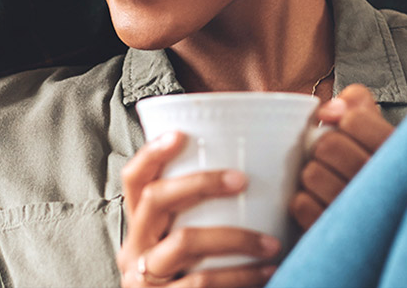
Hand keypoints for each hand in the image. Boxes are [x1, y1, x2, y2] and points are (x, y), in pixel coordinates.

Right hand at [118, 131, 279, 287]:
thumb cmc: (195, 280)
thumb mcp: (188, 246)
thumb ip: (207, 216)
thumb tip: (258, 171)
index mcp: (140, 228)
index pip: (134, 181)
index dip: (152, 153)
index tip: (182, 133)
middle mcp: (134, 251)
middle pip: (155, 201)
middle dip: (200, 182)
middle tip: (241, 179)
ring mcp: (145, 281)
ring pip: (183, 243)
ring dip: (234, 237)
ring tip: (272, 242)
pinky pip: (202, 283)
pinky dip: (240, 277)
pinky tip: (268, 272)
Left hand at [292, 83, 392, 229]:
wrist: (382, 224)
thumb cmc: (376, 169)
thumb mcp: (378, 129)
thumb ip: (358, 104)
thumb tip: (328, 109)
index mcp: (399, 154)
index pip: (354, 119)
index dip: (341, 120)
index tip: (343, 128)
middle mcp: (386, 185)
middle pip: (328, 145)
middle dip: (323, 148)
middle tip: (335, 159)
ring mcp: (362, 214)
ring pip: (313, 174)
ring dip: (313, 175)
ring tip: (329, 181)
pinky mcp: (337, 234)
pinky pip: (302, 204)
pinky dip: (304, 201)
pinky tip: (322, 203)